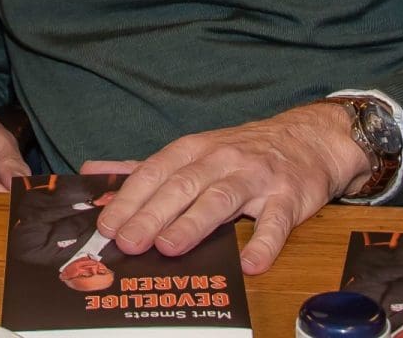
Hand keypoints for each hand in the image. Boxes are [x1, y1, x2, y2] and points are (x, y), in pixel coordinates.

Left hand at [82, 103, 370, 275]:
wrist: (308, 138)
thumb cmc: (241, 152)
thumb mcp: (191, 152)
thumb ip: (144, 168)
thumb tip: (93, 175)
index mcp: (193, 150)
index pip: (154, 172)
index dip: (129, 198)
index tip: (106, 224)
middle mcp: (221, 160)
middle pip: (181, 186)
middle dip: (152, 214)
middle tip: (128, 242)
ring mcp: (255, 179)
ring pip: (221, 199)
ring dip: (194, 223)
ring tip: (169, 246)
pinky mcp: (288, 198)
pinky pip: (276, 222)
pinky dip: (264, 243)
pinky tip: (251, 263)